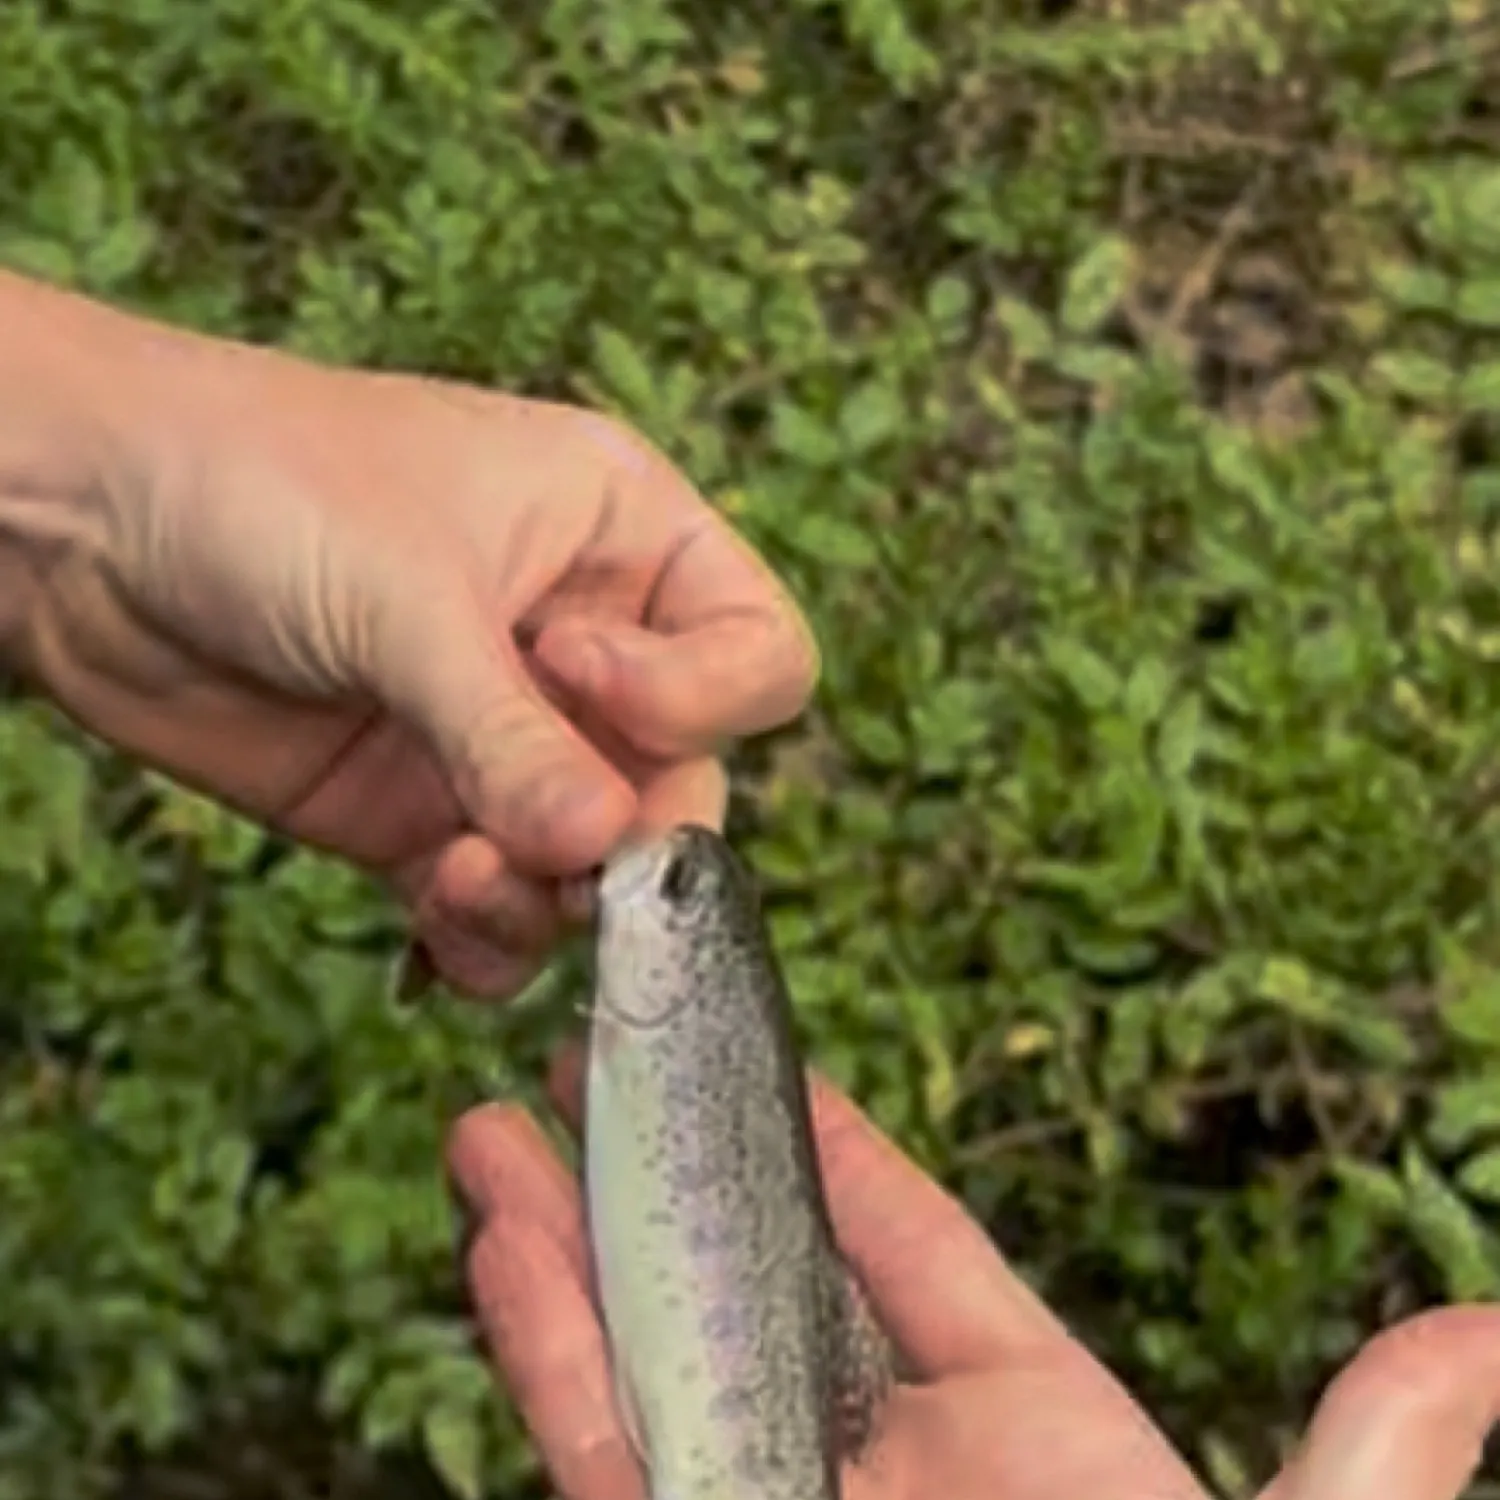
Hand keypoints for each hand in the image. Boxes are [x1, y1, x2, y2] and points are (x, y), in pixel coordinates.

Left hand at [4, 274, 815, 995]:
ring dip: (549, 900)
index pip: (755, 649)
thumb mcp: (410, 594)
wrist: (77, 527)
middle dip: (625, 834)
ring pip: (594, 862)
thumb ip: (510, 733)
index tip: (575, 672)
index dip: (697, 693)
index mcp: (624, 538)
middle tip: (556, 857)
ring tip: (459, 880)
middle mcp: (586, 645)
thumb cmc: (259, 478)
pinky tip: (434, 933)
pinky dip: (485, 940)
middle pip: (682, 777)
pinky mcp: (426, 815)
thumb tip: (604, 849)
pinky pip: (502, 906)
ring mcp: (507, 738)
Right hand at [448, 1048, 1499, 1499]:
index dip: (839, 1144)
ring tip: (500, 1121)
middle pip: (754, 1272)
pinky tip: (502, 1230)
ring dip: (570, 1227)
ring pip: (652, 1339)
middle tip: (599, 1051)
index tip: (777, 1056)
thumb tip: (1487, 1330)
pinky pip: (600, 1437)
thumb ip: (1367, 1453)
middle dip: (668, 1158)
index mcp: (1025, 1430)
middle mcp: (877, 1462)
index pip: (911, 1246)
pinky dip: (543, 1334)